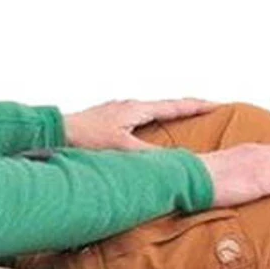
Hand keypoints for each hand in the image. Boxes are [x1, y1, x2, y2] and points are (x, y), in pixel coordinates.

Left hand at [62, 97, 220, 150]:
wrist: (51, 134)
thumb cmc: (83, 138)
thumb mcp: (123, 150)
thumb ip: (151, 158)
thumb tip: (177, 164)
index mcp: (135, 109)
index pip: (175, 106)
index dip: (198, 106)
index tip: (218, 104)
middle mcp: (126, 107)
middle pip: (163, 107)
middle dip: (184, 110)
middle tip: (203, 112)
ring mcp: (114, 112)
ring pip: (147, 113)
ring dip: (164, 118)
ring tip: (177, 124)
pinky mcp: (103, 122)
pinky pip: (133, 121)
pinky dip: (145, 125)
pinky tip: (140, 136)